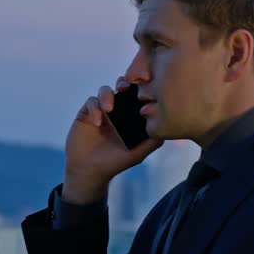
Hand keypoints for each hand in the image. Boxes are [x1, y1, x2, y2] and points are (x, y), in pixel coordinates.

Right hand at [63, 77, 162, 203]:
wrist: (90, 170)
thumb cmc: (115, 163)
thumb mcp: (137, 154)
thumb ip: (152, 142)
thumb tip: (166, 129)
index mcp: (131, 116)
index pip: (137, 95)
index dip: (141, 88)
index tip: (144, 88)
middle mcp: (117, 110)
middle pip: (122, 86)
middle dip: (125, 82)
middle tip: (126, 88)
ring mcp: (101, 110)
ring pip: (105, 90)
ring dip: (107, 95)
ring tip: (108, 109)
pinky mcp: (87, 113)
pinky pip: (91, 102)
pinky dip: (94, 108)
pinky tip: (97, 122)